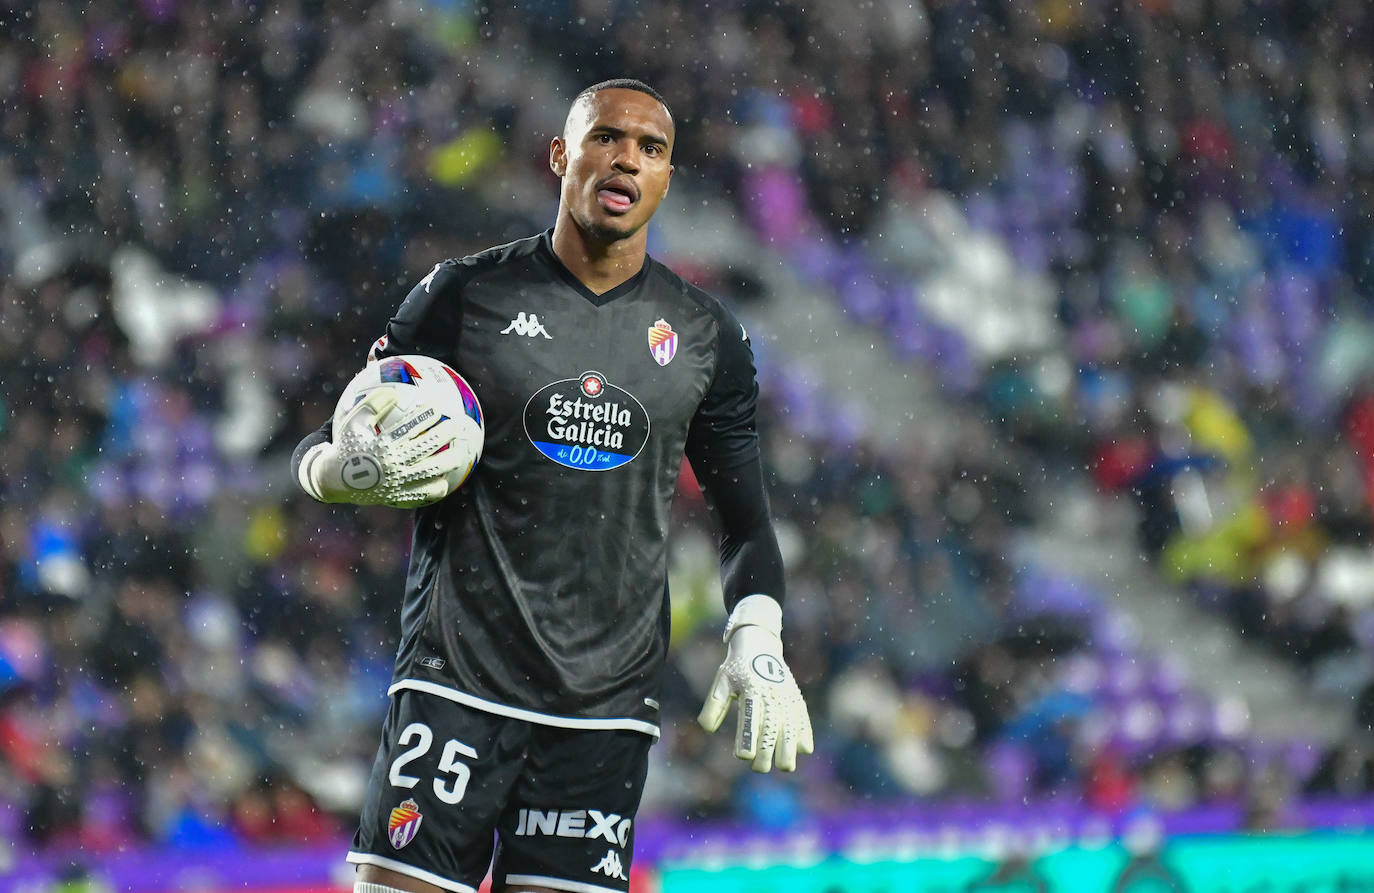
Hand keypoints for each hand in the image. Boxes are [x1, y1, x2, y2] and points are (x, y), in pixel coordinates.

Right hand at [299, 388, 470, 507]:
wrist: (334, 479)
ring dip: (449, 460)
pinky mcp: (398, 497)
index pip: (410, 426)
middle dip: (445, 434)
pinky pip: (423, 494)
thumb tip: (396, 392)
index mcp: (381, 444)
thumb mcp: (354, 421)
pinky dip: (436, 487)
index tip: (438, 407)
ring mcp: (397, 482)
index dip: (427, 415)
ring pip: (430, 471)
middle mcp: (391, 464)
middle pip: (426, 447)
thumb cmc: (347, 444)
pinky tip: (444, 479)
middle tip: (455, 425)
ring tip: (460, 452)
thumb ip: (374, 404)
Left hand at [698, 595, 813, 771]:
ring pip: (790, 725)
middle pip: (771, 726)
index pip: (749, 718)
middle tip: (759, 768)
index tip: (743, 756)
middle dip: (766, 750)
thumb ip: (713, 705)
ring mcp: (785, 695)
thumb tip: (707, 729)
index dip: (747, 739)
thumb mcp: (721, 682)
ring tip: (786, 767)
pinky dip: (805, 732)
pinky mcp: (795, 696)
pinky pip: (803, 716)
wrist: (759, 643)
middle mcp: (771, 693)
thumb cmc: (735, 667)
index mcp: (750, 689)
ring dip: (789, 748)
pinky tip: (805, 750)